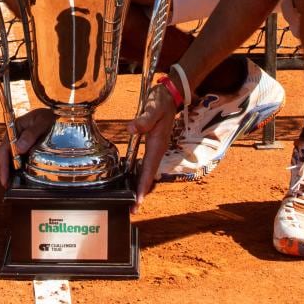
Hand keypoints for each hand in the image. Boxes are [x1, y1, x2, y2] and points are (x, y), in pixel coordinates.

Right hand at [0, 107, 54, 186]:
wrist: (54, 115)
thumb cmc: (48, 116)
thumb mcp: (42, 122)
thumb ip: (31, 133)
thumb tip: (19, 148)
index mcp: (13, 129)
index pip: (4, 149)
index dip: (3, 164)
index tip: (5, 177)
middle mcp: (13, 137)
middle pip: (3, 156)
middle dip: (3, 171)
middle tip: (6, 185)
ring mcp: (18, 143)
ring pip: (9, 159)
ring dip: (8, 171)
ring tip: (10, 185)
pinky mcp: (24, 148)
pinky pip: (17, 159)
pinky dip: (15, 169)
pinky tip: (17, 177)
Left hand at [129, 84, 178, 206]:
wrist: (172, 94)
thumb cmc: (161, 101)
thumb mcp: (153, 108)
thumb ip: (143, 119)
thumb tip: (131, 128)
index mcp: (157, 144)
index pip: (148, 169)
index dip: (143, 186)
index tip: (138, 202)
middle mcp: (158, 149)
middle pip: (149, 175)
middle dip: (141, 193)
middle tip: (133, 209)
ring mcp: (157, 148)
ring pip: (148, 171)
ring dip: (141, 186)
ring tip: (134, 201)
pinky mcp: (154, 144)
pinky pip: (147, 164)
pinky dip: (141, 175)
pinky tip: (135, 181)